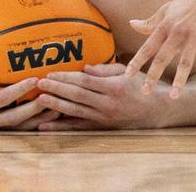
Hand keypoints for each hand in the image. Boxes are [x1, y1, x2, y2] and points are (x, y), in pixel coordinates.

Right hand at [0, 60, 57, 129]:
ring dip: (39, 119)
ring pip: (20, 127)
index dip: (19, 90)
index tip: (35, 78)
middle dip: (36, 109)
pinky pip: (18, 127)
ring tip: (58, 107)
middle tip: (53, 95)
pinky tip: (49, 114)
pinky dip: (34, 122)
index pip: (2, 99)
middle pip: (17, 118)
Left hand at [34, 63, 158, 129]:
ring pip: (75, 112)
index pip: (85, 82)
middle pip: (77, 96)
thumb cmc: (141, 87)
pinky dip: (61, 127)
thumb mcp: (127, 72)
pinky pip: (78, 127)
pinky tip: (45, 126)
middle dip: (56, 89)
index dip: (66, 78)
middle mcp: (108, 104)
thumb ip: (105, 70)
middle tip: (39, 84)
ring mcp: (104, 118)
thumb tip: (84, 68)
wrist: (157, 111)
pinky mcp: (102, 127)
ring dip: (56, 106)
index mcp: (114, 87)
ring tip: (39, 100)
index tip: (50, 74)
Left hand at [125, 0, 195, 96]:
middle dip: (153, 75)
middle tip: (145, 92)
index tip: (126, 75)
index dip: (137, 61)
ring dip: (179, 80)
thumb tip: (131, 23)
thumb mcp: (166, 10)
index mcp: (165, 26)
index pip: (148, 47)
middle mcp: (178, 32)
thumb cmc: (188, 4)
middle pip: (163, 57)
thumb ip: (150, 22)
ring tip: (173, 96)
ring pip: (185, 61)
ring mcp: (195, 36)